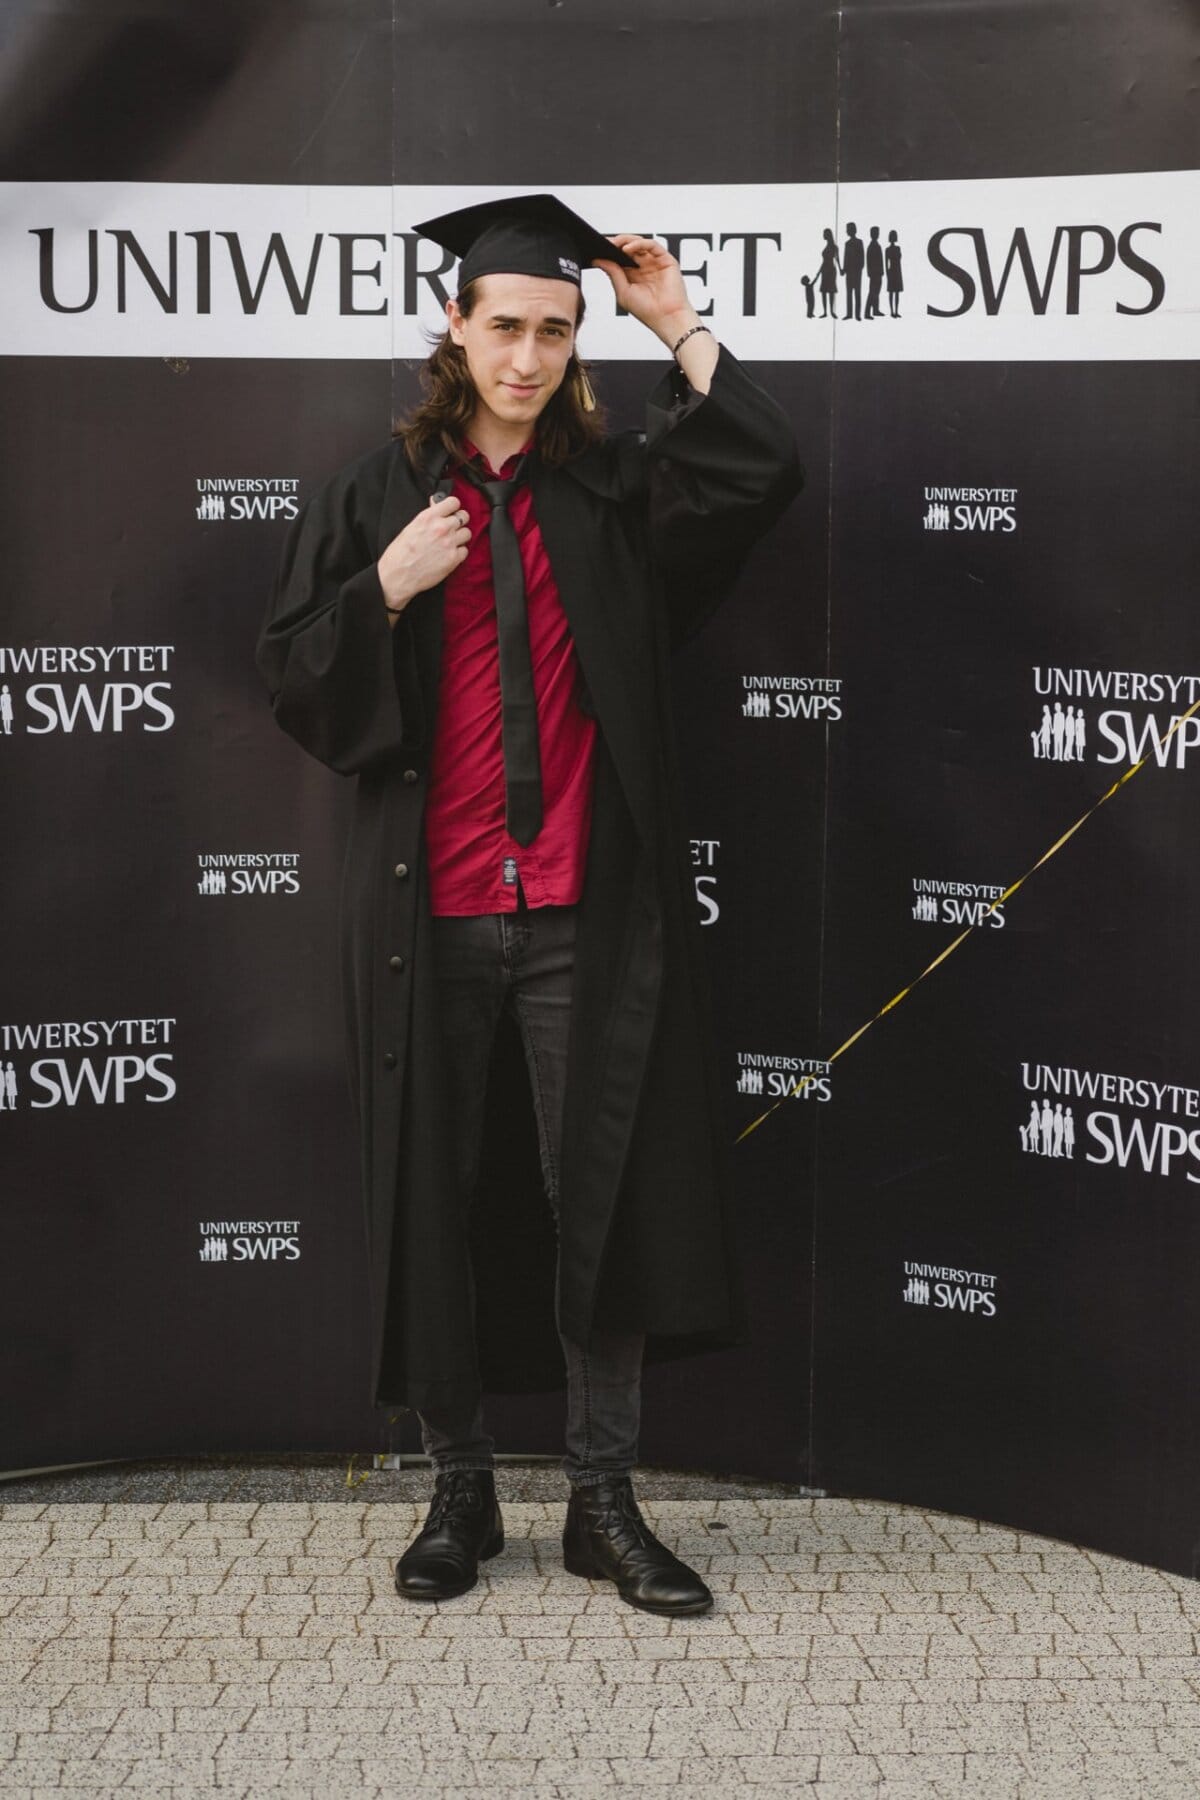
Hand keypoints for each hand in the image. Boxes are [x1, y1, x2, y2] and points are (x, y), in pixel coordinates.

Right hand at [378, 493, 470, 620]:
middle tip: (452, 528)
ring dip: (460, 537)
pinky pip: (465, 550)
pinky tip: (449, 555)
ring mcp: (449, 543)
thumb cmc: (401, 552)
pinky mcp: (454, 558)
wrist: (398, 575)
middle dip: (459, 521)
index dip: (453, 507)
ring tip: (450, 543)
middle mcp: (441, 528)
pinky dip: (459, 553)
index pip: (453, 502)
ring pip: (467, 533)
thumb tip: (436, 502)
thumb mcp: (412, 526)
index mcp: (429, 517)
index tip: (451, 511)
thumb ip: (428, 515)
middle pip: (464, 517)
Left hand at [592, 234, 696, 344]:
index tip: (596, 247)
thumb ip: (613, 273)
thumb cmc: (648, 311)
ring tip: (614, 244)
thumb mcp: (623, 292)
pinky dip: (639, 243)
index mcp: (632, 275)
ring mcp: (654, 262)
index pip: (619, 258)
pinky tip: (628, 248)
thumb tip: (598, 260)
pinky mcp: (665, 259)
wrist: (666, 318)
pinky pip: (651, 245)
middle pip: (628, 247)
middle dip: (615, 244)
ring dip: (625, 241)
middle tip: (604, 243)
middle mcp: (643, 267)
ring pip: (639, 243)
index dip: (608, 251)